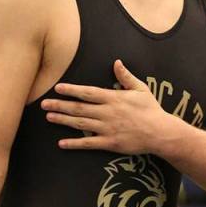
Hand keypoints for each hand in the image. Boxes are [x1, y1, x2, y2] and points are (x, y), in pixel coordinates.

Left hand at [42, 60, 170, 153]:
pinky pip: (88, 143)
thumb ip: (126, 77)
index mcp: (114, 98)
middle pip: (79, 108)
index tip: (58, 88)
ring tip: (49, 117)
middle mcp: (107, 113)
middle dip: (60, 105)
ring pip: (80, 124)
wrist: (161, 133)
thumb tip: (116, 62)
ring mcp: (107, 129)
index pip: (88, 93)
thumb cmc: (151, 110)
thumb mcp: (141, 89)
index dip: (71, 90)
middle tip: (43, 104)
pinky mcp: (110, 143)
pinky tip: (62, 143)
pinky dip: (74, 144)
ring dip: (63, 120)